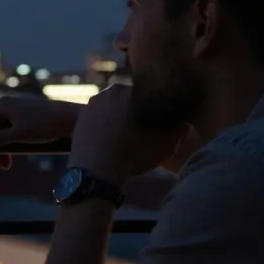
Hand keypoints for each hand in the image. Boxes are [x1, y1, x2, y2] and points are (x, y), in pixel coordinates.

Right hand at [0, 95, 81, 169]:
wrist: (73, 119)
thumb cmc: (47, 125)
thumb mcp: (20, 135)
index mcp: (1, 106)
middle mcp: (5, 106)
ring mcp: (14, 112)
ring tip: (5, 167)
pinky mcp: (23, 118)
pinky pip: (6, 133)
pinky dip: (6, 147)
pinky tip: (12, 159)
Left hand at [69, 85, 187, 184]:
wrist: (94, 173)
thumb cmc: (131, 156)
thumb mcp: (164, 146)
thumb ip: (179, 131)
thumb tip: (184, 124)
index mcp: (128, 91)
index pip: (148, 92)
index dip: (156, 107)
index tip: (160, 121)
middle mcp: (107, 92)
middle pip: (128, 99)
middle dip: (136, 110)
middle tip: (144, 130)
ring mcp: (90, 105)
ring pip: (112, 109)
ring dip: (120, 118)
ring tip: (127, 138)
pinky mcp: (79, 120)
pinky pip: (99, 119)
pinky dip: (105, 127)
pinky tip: (111, 142)